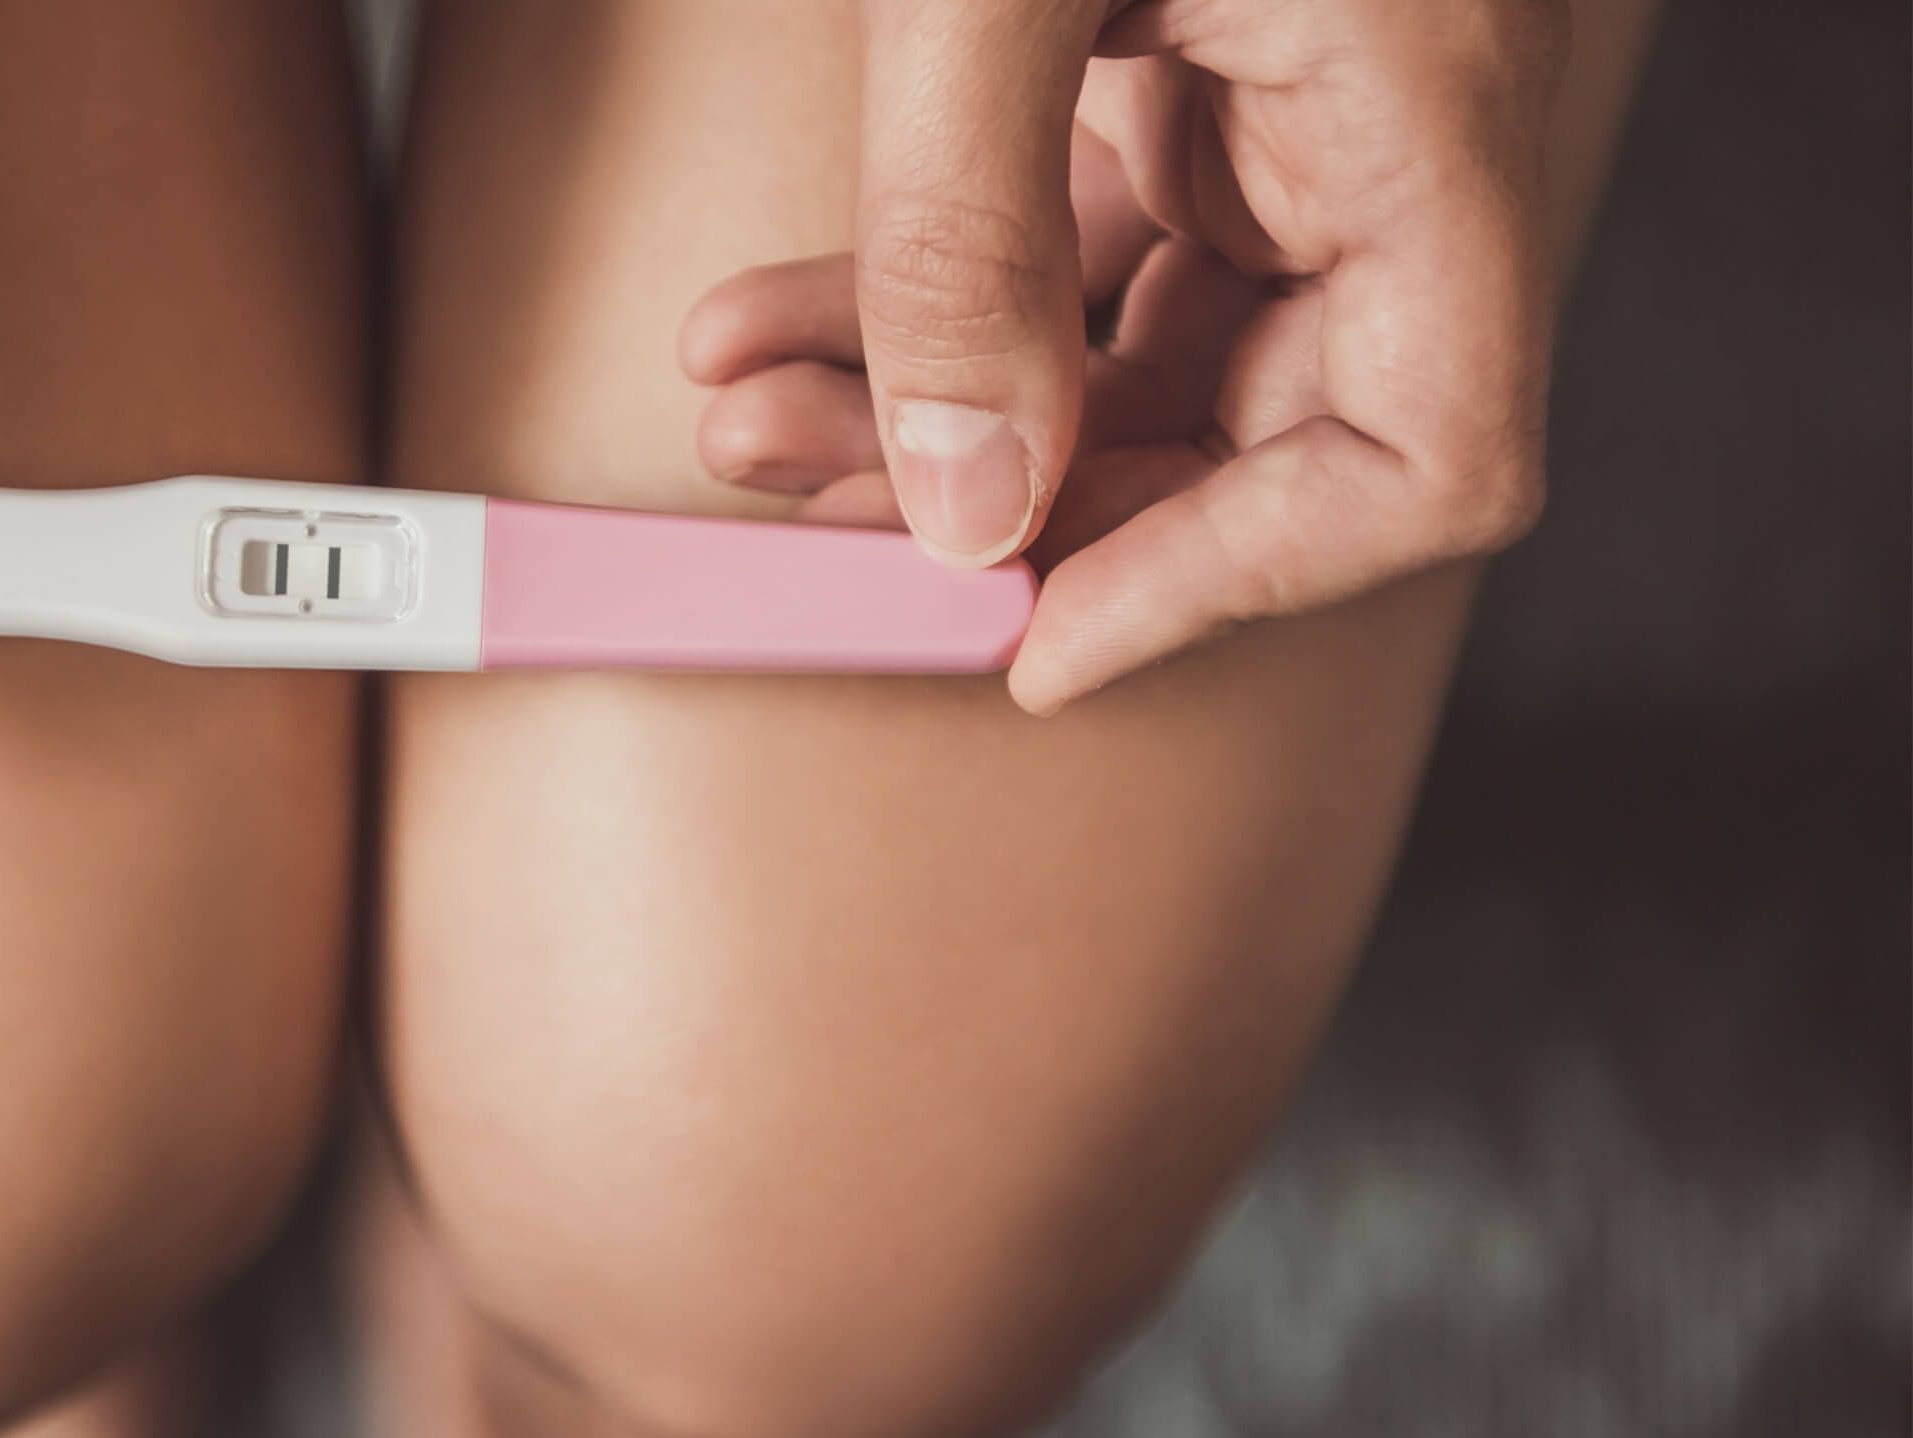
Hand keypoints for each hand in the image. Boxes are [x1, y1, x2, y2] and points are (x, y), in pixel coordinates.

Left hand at [680, 0, 1567, 712]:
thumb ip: (968, 242)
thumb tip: (960, 504)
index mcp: (1417, 103)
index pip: (1427, 451)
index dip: (1242, 581)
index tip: (1039, 636)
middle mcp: (1379, 131)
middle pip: (1247, 420)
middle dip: (998, 480)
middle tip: (791, 506)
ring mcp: (1288, 106)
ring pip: (1132, 340)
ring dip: (924, 396)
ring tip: (735, 410)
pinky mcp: (1193, 75)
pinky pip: (1077, 241)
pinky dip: (927, 292)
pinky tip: (775, 320)